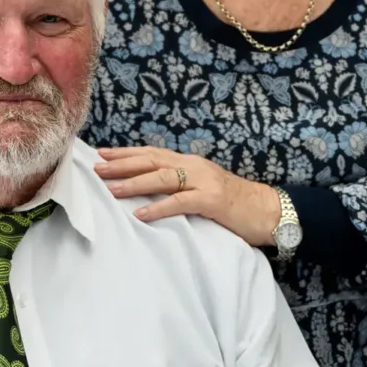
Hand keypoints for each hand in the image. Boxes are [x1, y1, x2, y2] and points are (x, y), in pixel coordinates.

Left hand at [94, 146, 281, 246]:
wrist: (269, 210)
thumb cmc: (235, 204)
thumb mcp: (203, 189)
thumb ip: (181, 186)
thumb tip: (150, 191)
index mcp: (190, 163)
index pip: (153, 154)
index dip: (127, 153)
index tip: (102, 154)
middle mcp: (194, 166)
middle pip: (152, 161)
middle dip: (122, 164)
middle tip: (96, 168)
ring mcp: (204, 181)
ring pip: (162, 178)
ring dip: (134, 183)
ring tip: (111, 189)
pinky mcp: (212, 200)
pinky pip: (180, 202)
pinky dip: (158, 207)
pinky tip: (140, 213)